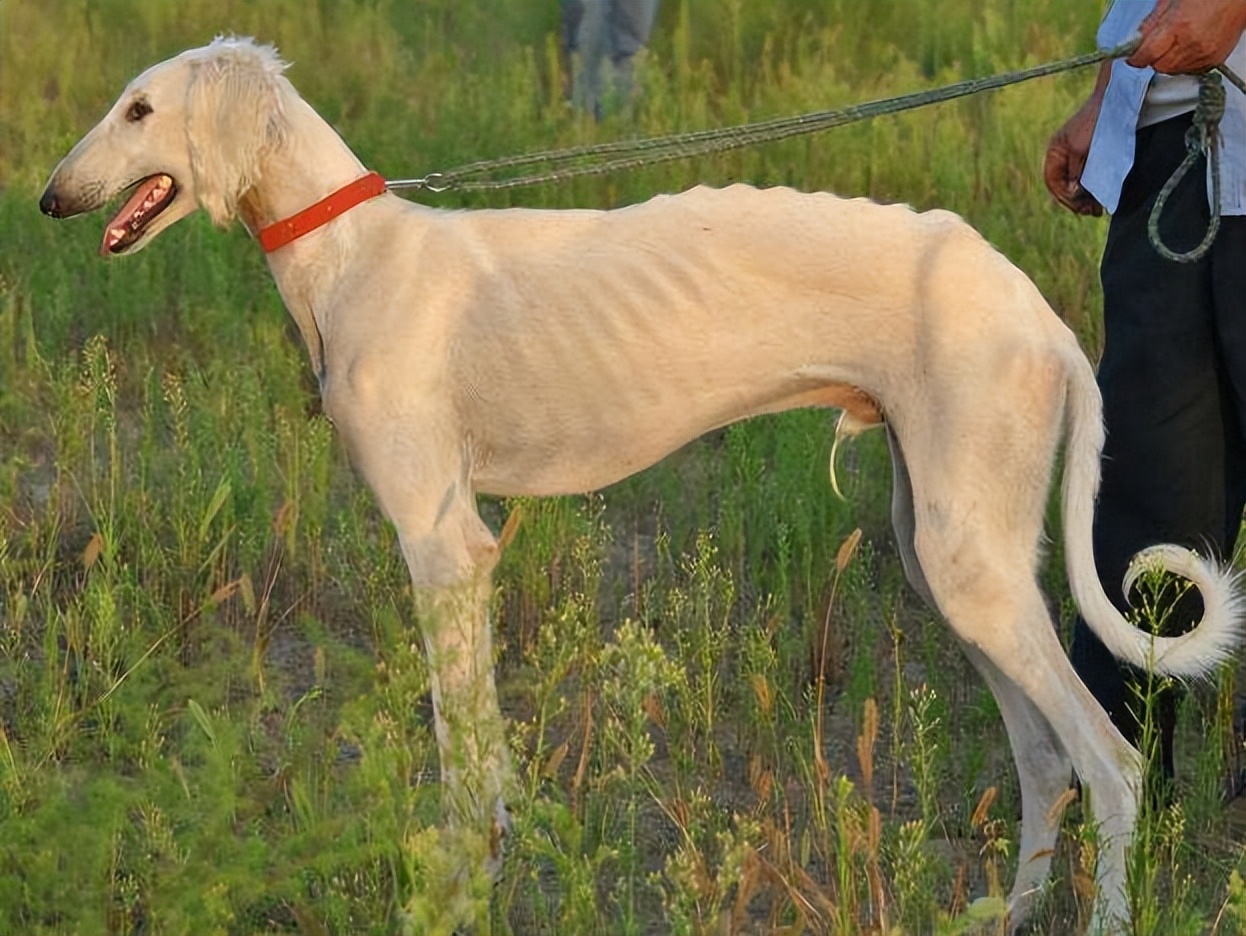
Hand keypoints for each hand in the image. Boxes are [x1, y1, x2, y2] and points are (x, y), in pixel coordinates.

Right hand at [1044, 98, 1103, 216]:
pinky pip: (1087, 178)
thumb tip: (1072, 191)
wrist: (1116, 102)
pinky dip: (1092, 189)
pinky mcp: (1090, 156)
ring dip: (1085, 198)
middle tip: (1091, 212)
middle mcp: (1062, 156)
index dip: (1063, 195)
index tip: (1079, 204)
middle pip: (1063, 186)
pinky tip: (1100, 197)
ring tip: (1097, 209)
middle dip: (1076, 201)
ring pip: (1076, 184)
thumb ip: (1074, 172)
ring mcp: (1076, 156)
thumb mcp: (1081, 149)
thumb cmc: (1096, 123)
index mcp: (1054, 152)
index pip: (1053, 181)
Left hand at [1128, 0, 1245, 73]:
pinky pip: (1189, 71)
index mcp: (1180, 26)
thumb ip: (1150, 24)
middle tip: (1157, 47)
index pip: (1146, 55)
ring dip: (1168, 62)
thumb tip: (1134, 41)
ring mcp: (1204, 54)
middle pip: (1159, 67)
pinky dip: (1184, 63)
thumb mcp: (1172, 2)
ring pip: (1173, 71)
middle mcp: (1192, 44)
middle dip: (1153, 58)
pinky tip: (1188, 48)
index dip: (1136, 58)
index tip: (1132, 57)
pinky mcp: (1213, 61)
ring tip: (1176, 43)